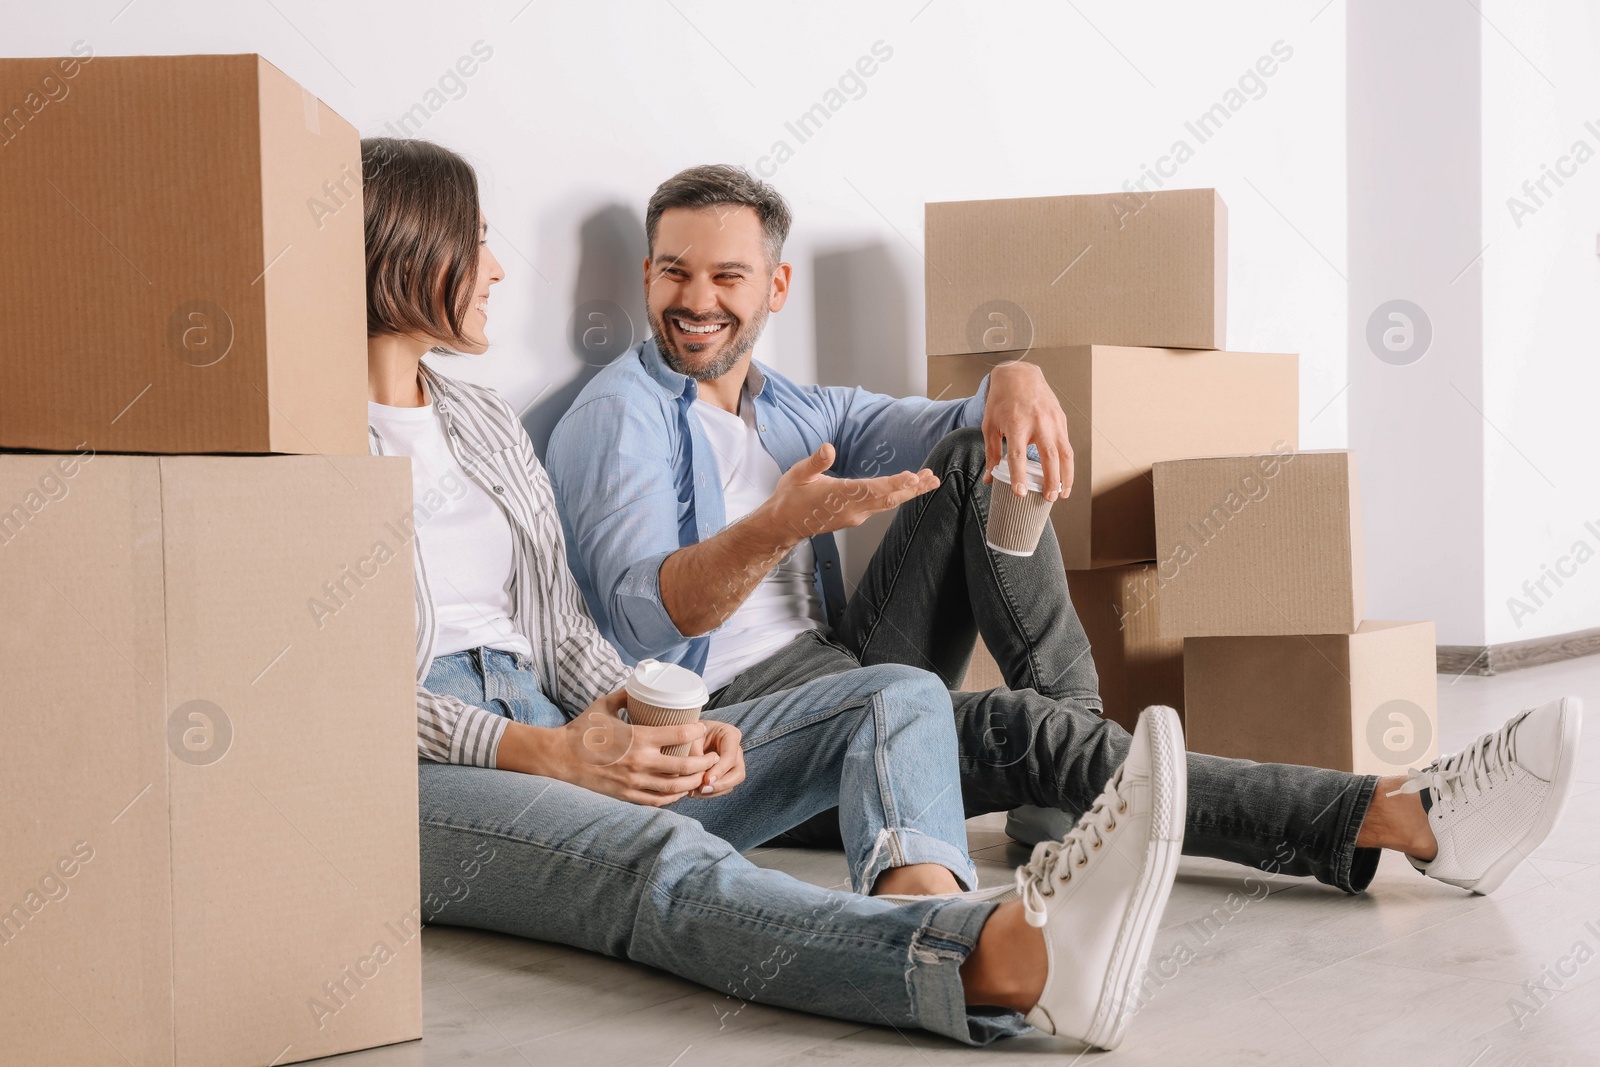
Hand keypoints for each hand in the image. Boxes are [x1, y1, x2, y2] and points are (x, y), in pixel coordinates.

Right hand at [498, 688, 717, 805]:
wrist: (558, 757)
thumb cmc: (580, 730)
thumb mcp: (603, 705)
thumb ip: (625, 695)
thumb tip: (641, 686)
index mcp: (638, 737)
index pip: (679, 735)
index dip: (697, 732)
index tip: (702, 728)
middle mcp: (640, 762)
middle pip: (685, 766)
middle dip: (705, 763)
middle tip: (712, 757)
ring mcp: (634, 782)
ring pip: (675, 788)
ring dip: (693, 782)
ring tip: (702, 776)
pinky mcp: (626, 796)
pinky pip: (657, 801)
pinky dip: (673, 798)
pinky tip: (680, 792)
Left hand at [694, 720, 745, 797]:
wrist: (688, 735)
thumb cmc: (690, 733)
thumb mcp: (690, 739)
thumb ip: (695, 755)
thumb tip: (698, 777)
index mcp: (730, 734)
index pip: (730, 755)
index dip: (720, 770)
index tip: (706, 780)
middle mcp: (735, 750)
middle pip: (738, 772)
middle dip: (721, 784)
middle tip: (702, 789)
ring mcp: (733, 763)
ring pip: (732, 783)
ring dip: (714, 791)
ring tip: (694, 792)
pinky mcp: (726, 774)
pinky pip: (723, 788)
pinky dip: (710, 793)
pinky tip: (695, 792)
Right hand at [756, 442, 938, 542]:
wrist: (783, 524)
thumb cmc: (791, 498)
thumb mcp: (798, 474)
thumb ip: (816, 461)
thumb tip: (829, 448)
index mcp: (840, 495)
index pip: (873, 489)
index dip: (895, 483)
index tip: (913, 476)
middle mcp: (853, 509)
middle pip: (889, 499)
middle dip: (913, 488)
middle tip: (932, 478)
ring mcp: (855, 515)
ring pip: (888, 504)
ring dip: (909, 492)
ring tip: (928, 481)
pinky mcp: (855, 517)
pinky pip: (881, 507)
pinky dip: (896, 496)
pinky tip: (906, 489)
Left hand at [982, 361, 1073, 501]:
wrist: (1020, 375)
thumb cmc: (1002, 401)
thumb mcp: (990, 425)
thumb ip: (991, 453)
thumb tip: (989, 479)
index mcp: (1016, 424)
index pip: (1017, 455)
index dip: (1019, 475)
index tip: (1020, 492)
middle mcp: (1038, 422)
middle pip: (1049, 457)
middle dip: (1051, 481)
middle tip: (1049, 499)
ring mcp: (1053, 421)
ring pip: (1065, 453)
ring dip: (1066, 476)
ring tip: (1063, 494)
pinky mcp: (1062, 420)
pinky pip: (1067, 445)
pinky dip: (1068, 464)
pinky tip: (1065, 476)